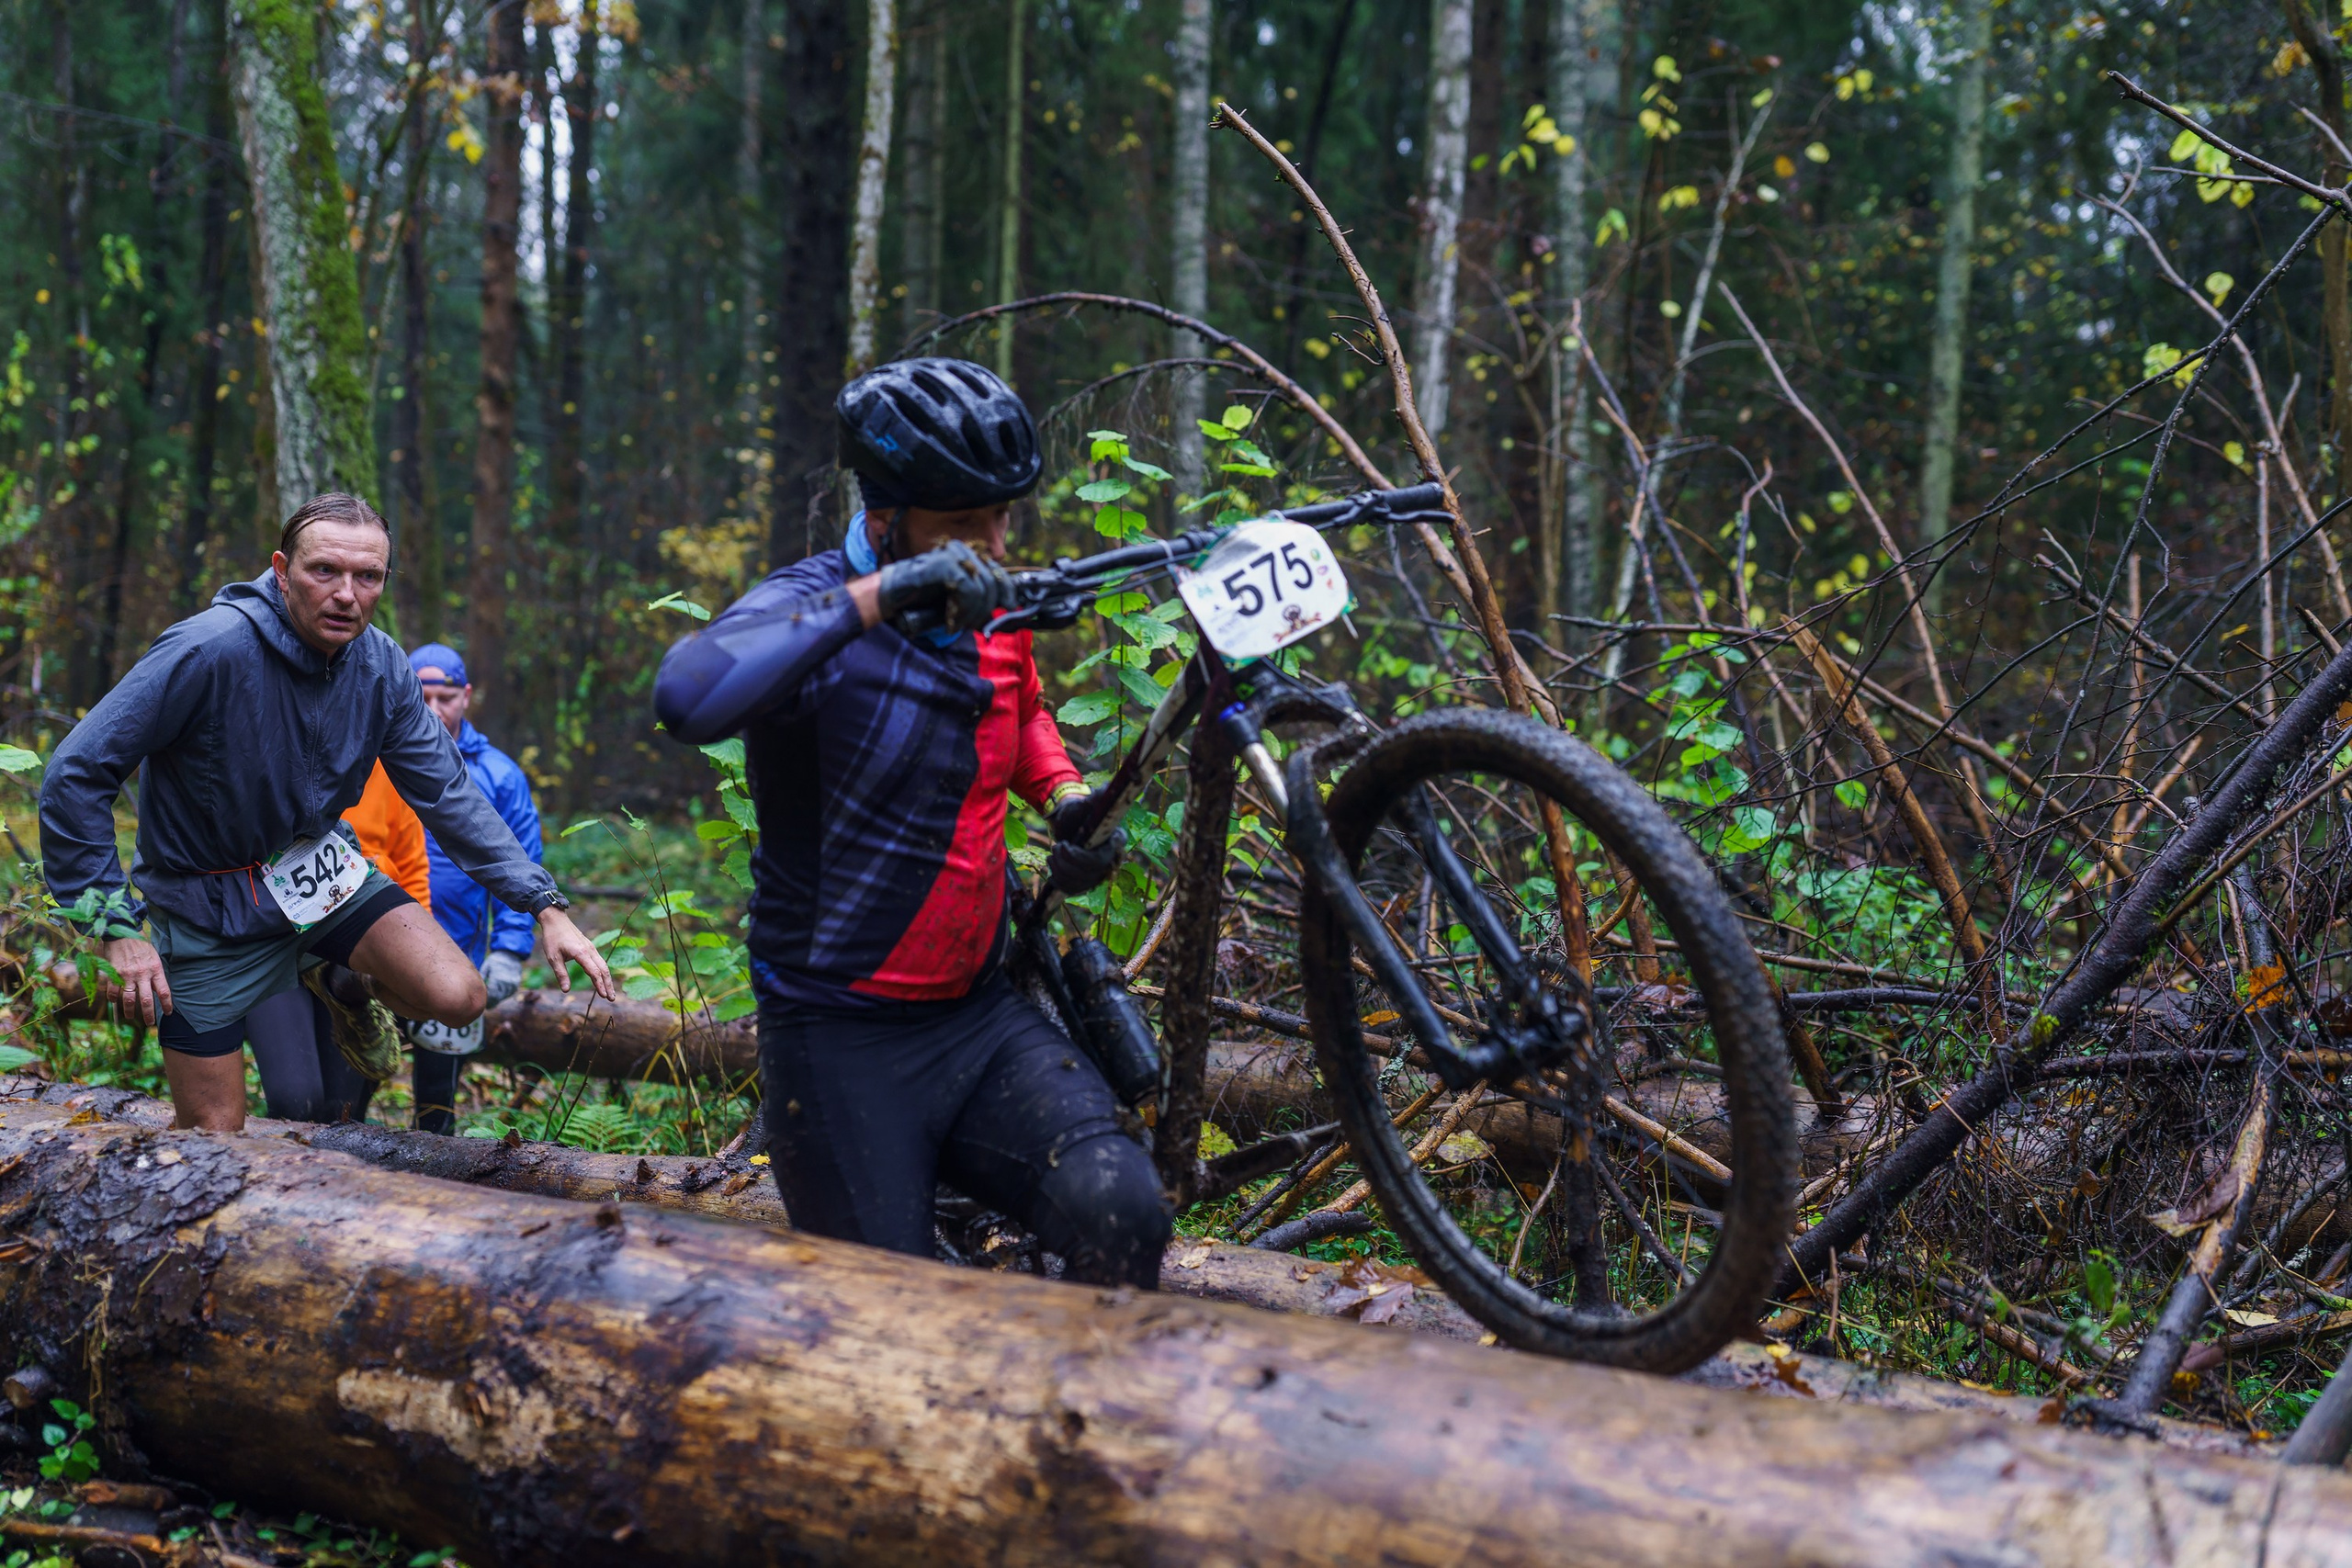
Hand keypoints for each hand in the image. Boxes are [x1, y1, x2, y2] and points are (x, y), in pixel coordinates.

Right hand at [100, 936, 171, 1026]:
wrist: (121, 932)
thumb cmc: (140, 946)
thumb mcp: (154, 957)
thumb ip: (155, 974)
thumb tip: (156, 991)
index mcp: (155, 969)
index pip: (164, 991)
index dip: (166, 1004)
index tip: (167, 1013)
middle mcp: (142, 974)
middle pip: (147, 1000)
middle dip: (148, 1014)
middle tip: (149, 1023)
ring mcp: (127, 975)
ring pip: (128, 999)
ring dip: (129, 1010)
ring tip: (130, 1016)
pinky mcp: (113, 974)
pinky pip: (113, 992)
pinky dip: (113, 999)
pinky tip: (115, 1002)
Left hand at [482, 949, 524, 1006]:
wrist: (510, 954)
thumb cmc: (495, 960)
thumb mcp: (487, 966)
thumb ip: (483, 977)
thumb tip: (477, 987)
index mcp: (498, 977)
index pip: (492, 993)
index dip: (488, 999)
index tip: (483, 1004)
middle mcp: (507, 981)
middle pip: (498, 996)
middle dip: (492, 1002)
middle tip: (487, 1007)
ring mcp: (513, 983)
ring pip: (504, 996)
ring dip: (498, 1000)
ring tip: (491, 1004)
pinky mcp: (516, 983)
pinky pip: (509, 993)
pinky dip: (503, 995)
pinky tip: (498, 997)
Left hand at [535, 907, 616, 1002]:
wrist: (556, 919)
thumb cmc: (553, 938)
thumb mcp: (553, 958)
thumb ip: (561, 974)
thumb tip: (566, 990)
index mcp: (581, 953)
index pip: (594, 971)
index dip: (599, 985)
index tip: (603, 996)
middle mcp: (590, 950)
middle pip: (603, 969)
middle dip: (608, 984)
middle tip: (611, 999)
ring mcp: (591, 948)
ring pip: (603, 965)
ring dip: (607, 979)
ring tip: (609, 991)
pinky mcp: (589, 947)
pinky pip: (600, 961)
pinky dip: (603, 971)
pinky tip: (603, 978)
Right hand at [875, 541, 1011, 633]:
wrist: (892, 596)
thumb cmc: (923, 599)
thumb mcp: (958, 598)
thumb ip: (980, 597)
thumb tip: (1007, 605)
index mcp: (967, 556)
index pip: (998, 571)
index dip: (1007, 591)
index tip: (1008, 608)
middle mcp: (962, 551)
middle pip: (993, 582)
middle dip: (984, 609)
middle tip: (969, 625)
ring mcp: (953, 555)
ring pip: (982, 588)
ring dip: (971, 614)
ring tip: (955, 623)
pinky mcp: (944, 563)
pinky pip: (968, 589)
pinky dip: (962, 610)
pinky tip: (949, 618)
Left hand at [1046, 788, 1124, 896]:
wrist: (1068, 824)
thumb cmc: (1077, 812)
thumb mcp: (1085, 804)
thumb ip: (1097, 798)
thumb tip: (1109, 787)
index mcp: (1117, 839)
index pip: (1106, 856)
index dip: (1085, 856)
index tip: (1066, 845)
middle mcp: (1112, 859)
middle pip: (1092, 871)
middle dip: (1068, 861)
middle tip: (1057, 847)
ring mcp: (1099, 872)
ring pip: (1081, 882)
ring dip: (1061, 869)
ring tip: (1053, 854)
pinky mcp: (1087, 881)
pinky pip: (1073, 889)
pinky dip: (1059, 880)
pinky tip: (1052, 867)